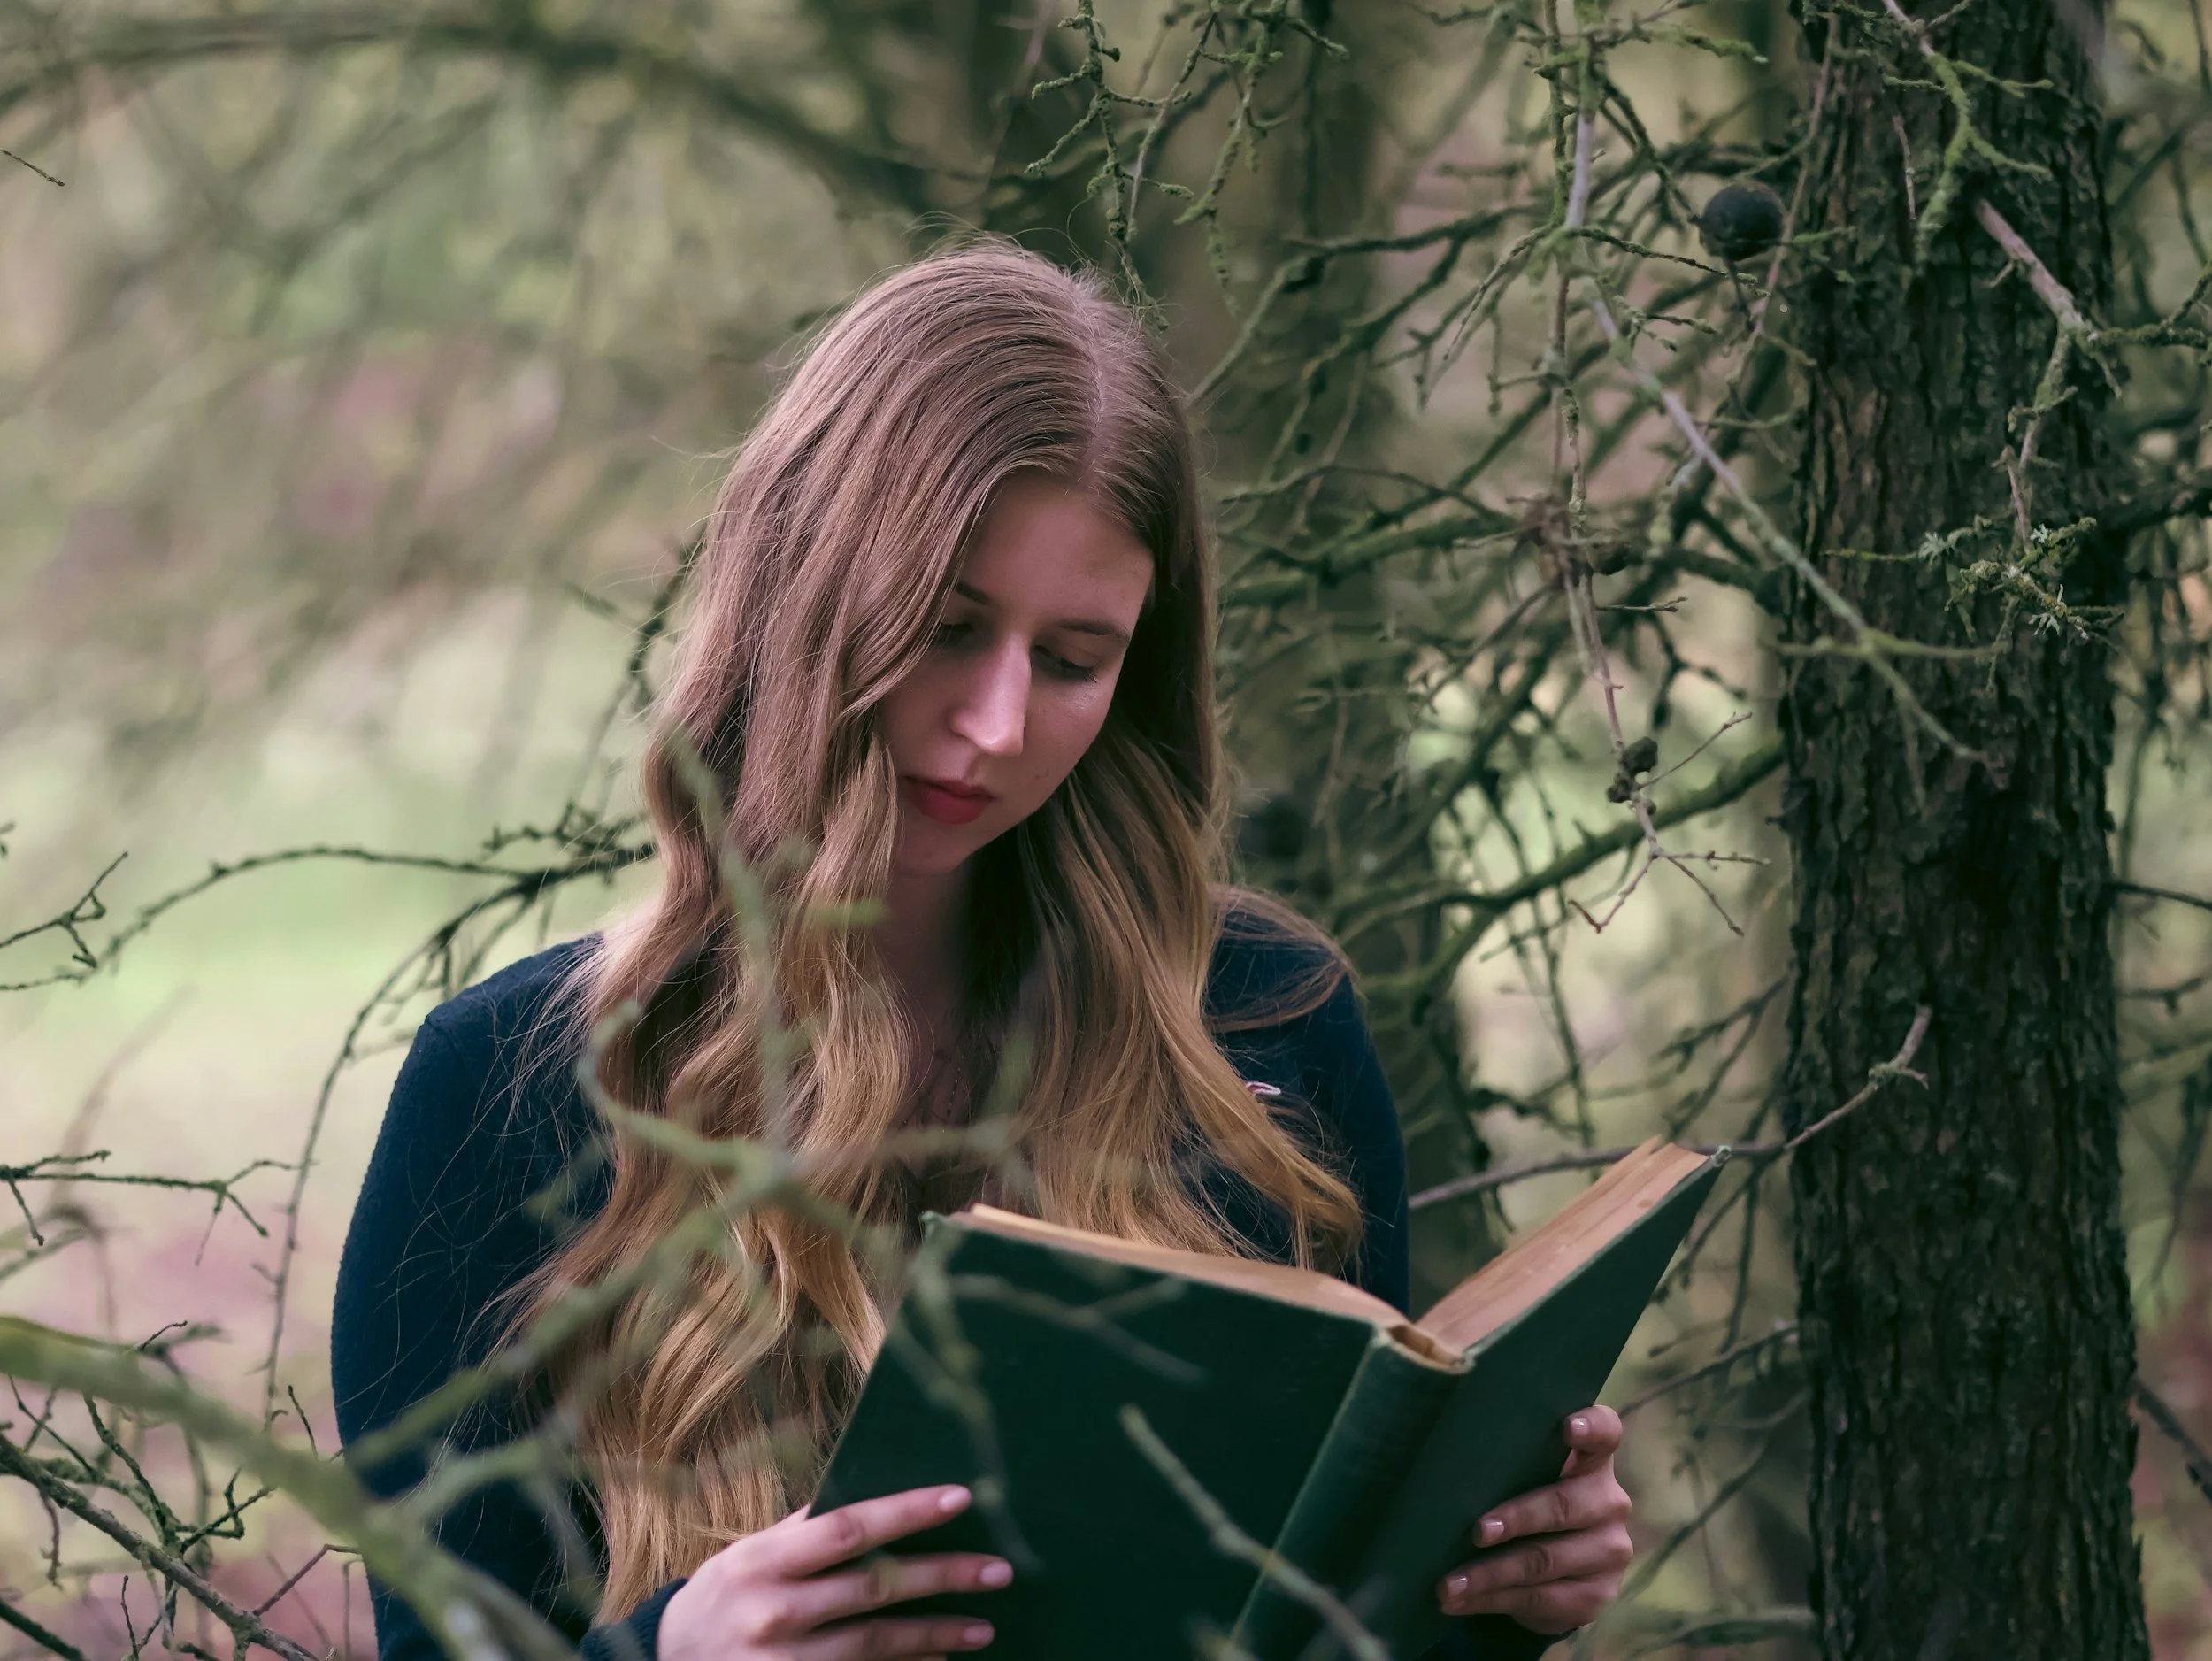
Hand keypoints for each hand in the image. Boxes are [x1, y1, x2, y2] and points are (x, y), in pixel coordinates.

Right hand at [659, 1484, 1009, 1659]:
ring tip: (982, 1628)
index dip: (907, 1511)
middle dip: (943, 1577)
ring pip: (878, 1644)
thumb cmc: (719, 1597)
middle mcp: (775, 1612)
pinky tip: (937, 1660)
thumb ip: (805, 1529)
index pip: (849, 1528)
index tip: (960, 1498)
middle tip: (998, 1570)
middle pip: (876, 1588)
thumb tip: (875, 1494)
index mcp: (763, 1560)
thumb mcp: (748, 1554)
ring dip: (936, 1634)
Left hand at [1435, 1406, 1632, 1635]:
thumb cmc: (1526, 1501)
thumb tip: (1441, 1453)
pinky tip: (1461, 1602)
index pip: (1605, 1432)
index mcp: (1592, 1460)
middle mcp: (1610, 1502)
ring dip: (1490, 1573)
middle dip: (1517, 1518)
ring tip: (1449, 1583)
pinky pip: (1540, 1599)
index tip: (1566, 1427)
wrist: (1556, 1572)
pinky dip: (1493, 1601)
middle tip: (1477, 1531)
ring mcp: (1609, 1551)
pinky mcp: (1597, 1595)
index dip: (1590, 1427)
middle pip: (1565, 1505)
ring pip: (1545, 1561)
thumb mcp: (1521, 1477)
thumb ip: (1505, 1459)